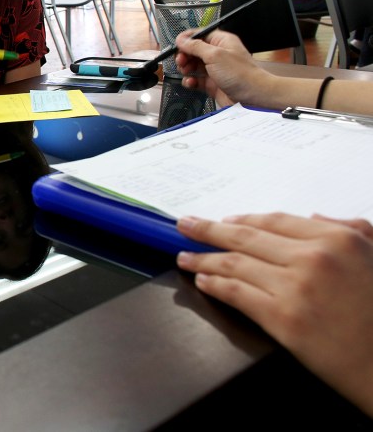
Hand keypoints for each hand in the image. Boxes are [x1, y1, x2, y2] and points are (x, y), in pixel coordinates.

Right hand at [174, 29, 268, 105]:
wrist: (252, 97)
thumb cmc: (240, 74)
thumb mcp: (215, 55)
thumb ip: (195, 46)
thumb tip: (181, 39)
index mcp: (221, 42)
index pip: (200, 35)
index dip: (187, 39)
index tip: (177, 45)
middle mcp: (218, 54)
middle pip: (193, 51)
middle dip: (185, 56)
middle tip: (181, 61)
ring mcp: (214, 69)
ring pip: (193, 66)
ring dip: (186, 69)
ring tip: (186, 72)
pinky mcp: (212, 84)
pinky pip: (196, 80)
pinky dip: (190, 81)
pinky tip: (190, 83)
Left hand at [176, 213, 372, 415]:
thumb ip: (350, 231)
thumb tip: (314, 217)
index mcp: (338, 240)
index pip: (275, 222)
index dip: (243, 220)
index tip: (223, 220)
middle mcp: (314, 257)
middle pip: (246, 237)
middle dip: (208, 230)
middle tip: (185, 226)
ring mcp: (295, 287)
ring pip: (234, 264)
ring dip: (203, 259)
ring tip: (184, 256)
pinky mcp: (282, 318)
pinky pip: (236, 294)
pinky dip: (214, 285)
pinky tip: (202, 282)